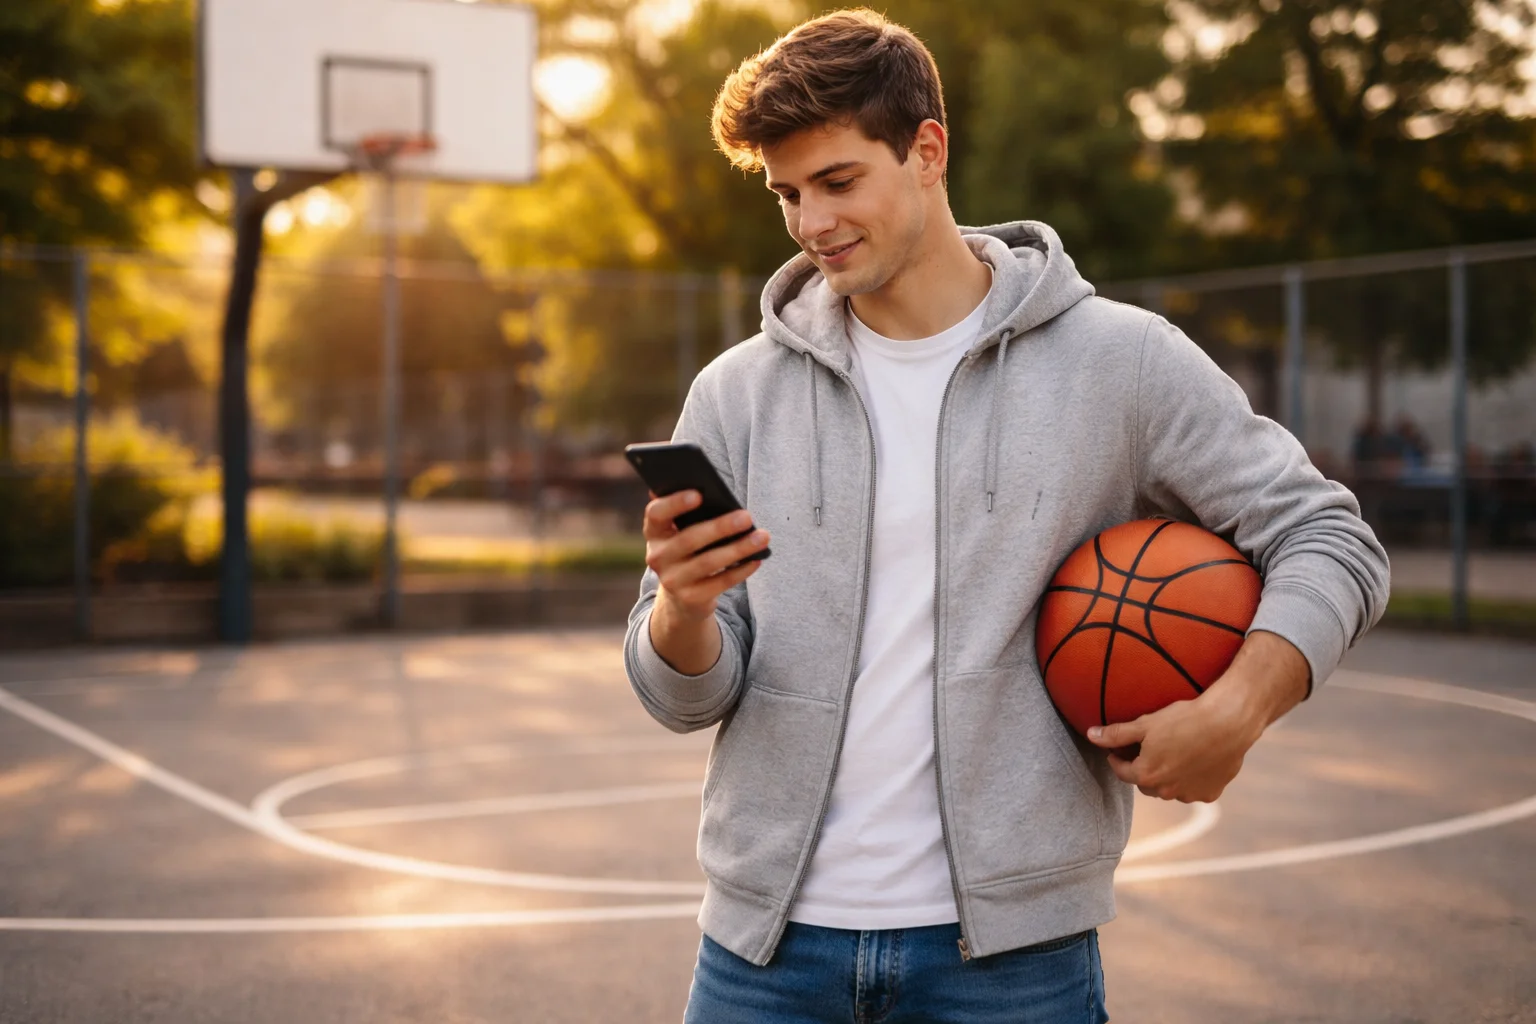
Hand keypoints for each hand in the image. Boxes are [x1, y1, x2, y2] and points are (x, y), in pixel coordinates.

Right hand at [643, 490, 769, 621]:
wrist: (682, 597)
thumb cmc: (689, 551)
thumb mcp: (681, 532)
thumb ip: (688, 513)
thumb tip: (712, 491)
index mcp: (654, 532)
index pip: (656, 514)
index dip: (674, 503)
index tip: (698, 494)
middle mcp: (658, 556)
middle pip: (689, 539)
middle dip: (720, 527)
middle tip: (747, 517)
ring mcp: (673, 580)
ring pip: (709, 562)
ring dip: (738, 549)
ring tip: (762, 537)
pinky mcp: (691, 598)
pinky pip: (720, 582)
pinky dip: (741, 570)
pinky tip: (757, 559)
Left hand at [1085, 631, 1309, 802]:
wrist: (1229, 723)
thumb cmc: (1184, 720)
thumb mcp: (1145, 723)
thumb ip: (1116, 733)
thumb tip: (1091, 734)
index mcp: (1146, 775)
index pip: (1122, 771)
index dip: (1117, 759)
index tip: (1117, 750)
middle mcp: (1167, 791)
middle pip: (1146, 783)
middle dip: (1142, 770)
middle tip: (1145, 751)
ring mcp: (1190, 794)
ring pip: (1171, 788)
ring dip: (1167, 777)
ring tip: (1172, 755)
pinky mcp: (1211, 793)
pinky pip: (1195, 788)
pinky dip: (1191, 779)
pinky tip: (1195, 760)